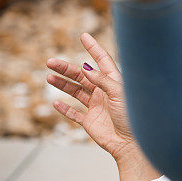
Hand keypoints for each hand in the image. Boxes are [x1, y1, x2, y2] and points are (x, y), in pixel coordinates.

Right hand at [46, 33, 158, 180]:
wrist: (131, 144)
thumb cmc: (132, 117)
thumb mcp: (119, 94)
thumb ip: (103, 81)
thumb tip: (87, 68)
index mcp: (115, 83)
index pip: (102, 61)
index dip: (94, 48)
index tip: (84, 36)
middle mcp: (105, 92)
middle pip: (83, 76)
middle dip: (67, 68)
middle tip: (50, 62)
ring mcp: (97, 107)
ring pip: (76, 92)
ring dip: (63, 84)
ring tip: (49, 78)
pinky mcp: (90, 122)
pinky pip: (74, 114)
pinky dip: (65, 109)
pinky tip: (55, 103)